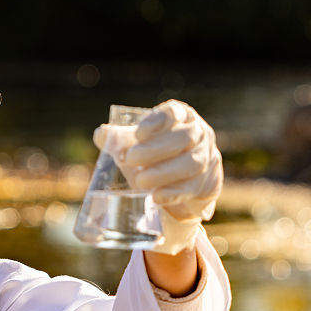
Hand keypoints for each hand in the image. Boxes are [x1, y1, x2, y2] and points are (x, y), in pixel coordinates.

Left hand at [94, 100, 222, 253]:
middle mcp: (198, 133)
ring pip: (192, 163)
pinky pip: (193, 188)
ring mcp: (207, 157)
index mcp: (181, 116)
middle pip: (184, 138)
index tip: (138, 133)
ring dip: (165, 172)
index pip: (173, 112)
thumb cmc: (154, 153)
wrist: (179, 180)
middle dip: (156, 149)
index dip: (157, 121)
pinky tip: (156, 197)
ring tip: (140, 180)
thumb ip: (119, 138)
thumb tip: (101, 134)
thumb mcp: (137, 143)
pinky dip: (174, 193)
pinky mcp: (208, 182)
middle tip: (130, 158)